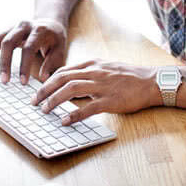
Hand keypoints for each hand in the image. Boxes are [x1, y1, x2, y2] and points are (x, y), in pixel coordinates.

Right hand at [0, 18, 67, 83]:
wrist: (48, 22)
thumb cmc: (54, 39)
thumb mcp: (60, 49)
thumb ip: (52, 64)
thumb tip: (44, 79)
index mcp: (38, 30)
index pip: (28, 48)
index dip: (24, 66)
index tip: (23, 82)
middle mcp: (22, 26)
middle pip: (8, 42)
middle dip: (4, 63)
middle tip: (4, 81)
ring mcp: (10, 26)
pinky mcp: (3, 31)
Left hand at [31, 60, 158, 124]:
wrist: (152, 82)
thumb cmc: (130, 77)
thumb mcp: (107, 68)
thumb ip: (90, 73)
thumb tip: (72, 82)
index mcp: (92, 64)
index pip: (63, 70)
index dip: (47, 80)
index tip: (38, 90)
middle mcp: (94, 73)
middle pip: (62, 78)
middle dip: (44, 90)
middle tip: (33, 101)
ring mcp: (102, 86)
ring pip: (70, 90)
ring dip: (54, 100)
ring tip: (44, 110)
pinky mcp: (110, 101)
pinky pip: (88, 108)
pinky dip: (74, 115)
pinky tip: (64, 121)